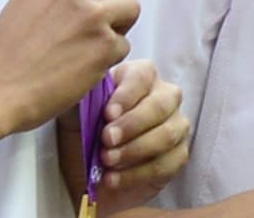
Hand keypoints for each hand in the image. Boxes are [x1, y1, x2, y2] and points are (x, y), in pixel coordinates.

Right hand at [0, 0, 140, 134]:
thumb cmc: (6, 56)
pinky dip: (109, 59)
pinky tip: (85, 68)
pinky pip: (124, 45)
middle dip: (111, 4)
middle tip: (95, 28)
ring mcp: (92, 14)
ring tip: (92, 48)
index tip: (75, 17)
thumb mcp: (24, 3)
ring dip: (116, 28)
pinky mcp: (105, 43)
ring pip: (130, 9)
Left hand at [56, 60, 189, 212]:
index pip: (142, 75)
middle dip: (132, 124)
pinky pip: (166, 163)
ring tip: (107, 160)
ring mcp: (176, 125)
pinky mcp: (178, 155)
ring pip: (166, 134)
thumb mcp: (75, 112)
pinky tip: (113, 179)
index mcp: (139, 77)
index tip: (107, 114)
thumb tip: (84, 85)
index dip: (127, 94)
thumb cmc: (83, 132)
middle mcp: (164, 96)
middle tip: (106, 139)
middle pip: (160, 104)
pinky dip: (136, 174)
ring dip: (134, 149)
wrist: (88, 172)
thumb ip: (82, 97)